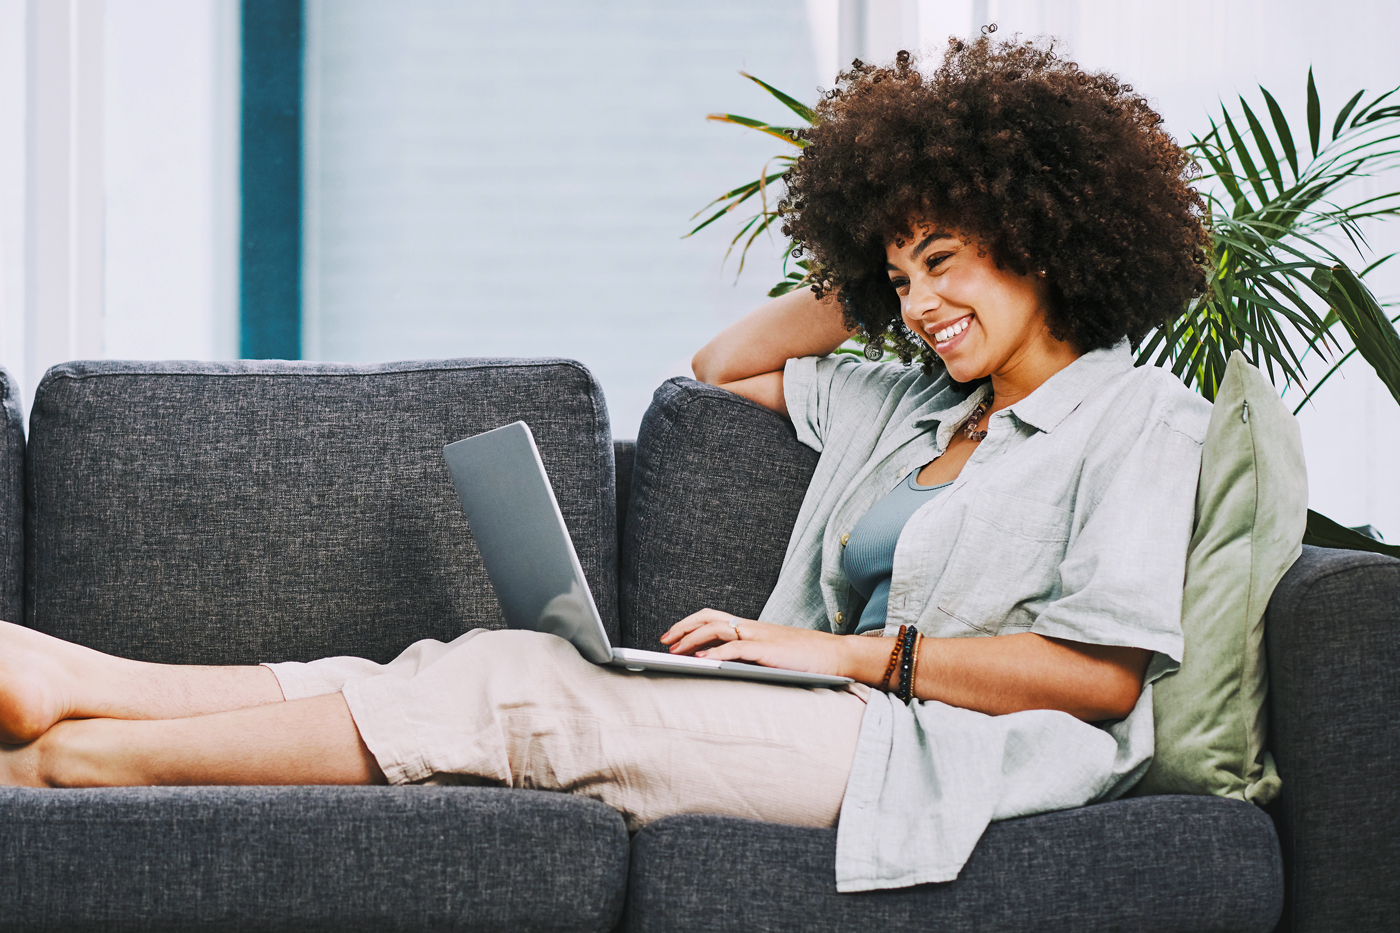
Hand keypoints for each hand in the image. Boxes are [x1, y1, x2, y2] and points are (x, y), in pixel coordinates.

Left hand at [659, 608, 851, 676]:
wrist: (836, 655)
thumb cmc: (806, 659)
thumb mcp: (770, 656)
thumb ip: (746, 657)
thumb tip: (716, 664)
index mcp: (751, 627)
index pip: (713, 616)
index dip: (689, 623)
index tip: (671, 636)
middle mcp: (752, 627)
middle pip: (708, 617)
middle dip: (682, 627)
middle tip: (664, 641)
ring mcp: (759, 637)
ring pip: (717, 629)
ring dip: (692, 639)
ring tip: (675, 652)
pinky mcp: (767, 650)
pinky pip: (736, 648)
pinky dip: (716, 653)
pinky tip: (702, 661)